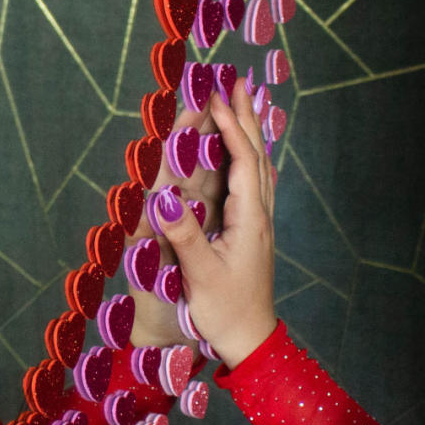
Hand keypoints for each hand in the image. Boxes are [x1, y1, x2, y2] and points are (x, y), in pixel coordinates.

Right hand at [150, 80, 276, 365]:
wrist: (252, 341)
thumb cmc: (225, 310)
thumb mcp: (200, 274)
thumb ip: (183, 234)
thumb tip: (163, 196)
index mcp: (250, 220)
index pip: (243, 162)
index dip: (230, 127)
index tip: (215, 97)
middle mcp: (260, 216)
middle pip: (257, 156)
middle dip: (245, 118)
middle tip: (236, 83)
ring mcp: (260, 224)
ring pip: (260, 167)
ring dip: (250, 133)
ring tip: (242, 105)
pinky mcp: (254, 233)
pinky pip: (257, 183)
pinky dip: (250, 157)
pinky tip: (247, 155)